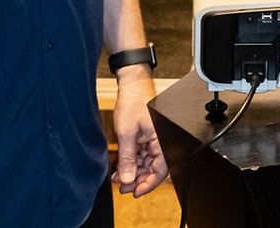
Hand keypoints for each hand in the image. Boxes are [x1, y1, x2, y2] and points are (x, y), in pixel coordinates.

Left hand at [111, 69, 167, 197]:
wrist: (132, 85)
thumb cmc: (133, 102)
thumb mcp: (127, 133)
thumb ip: (128, 158)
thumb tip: (127, 179)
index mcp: (161, 140)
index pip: (160, 171)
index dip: (148, 184)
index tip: (135, 192)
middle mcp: (160, 141)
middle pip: (153, 169)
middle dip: (137, 180)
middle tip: (122, 187)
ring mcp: (153, 140)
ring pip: (146, 164)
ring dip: (133, 172)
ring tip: (118, 179)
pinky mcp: (146, 137)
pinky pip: (141, 155)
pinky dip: (131, 163)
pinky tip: (120, 168)